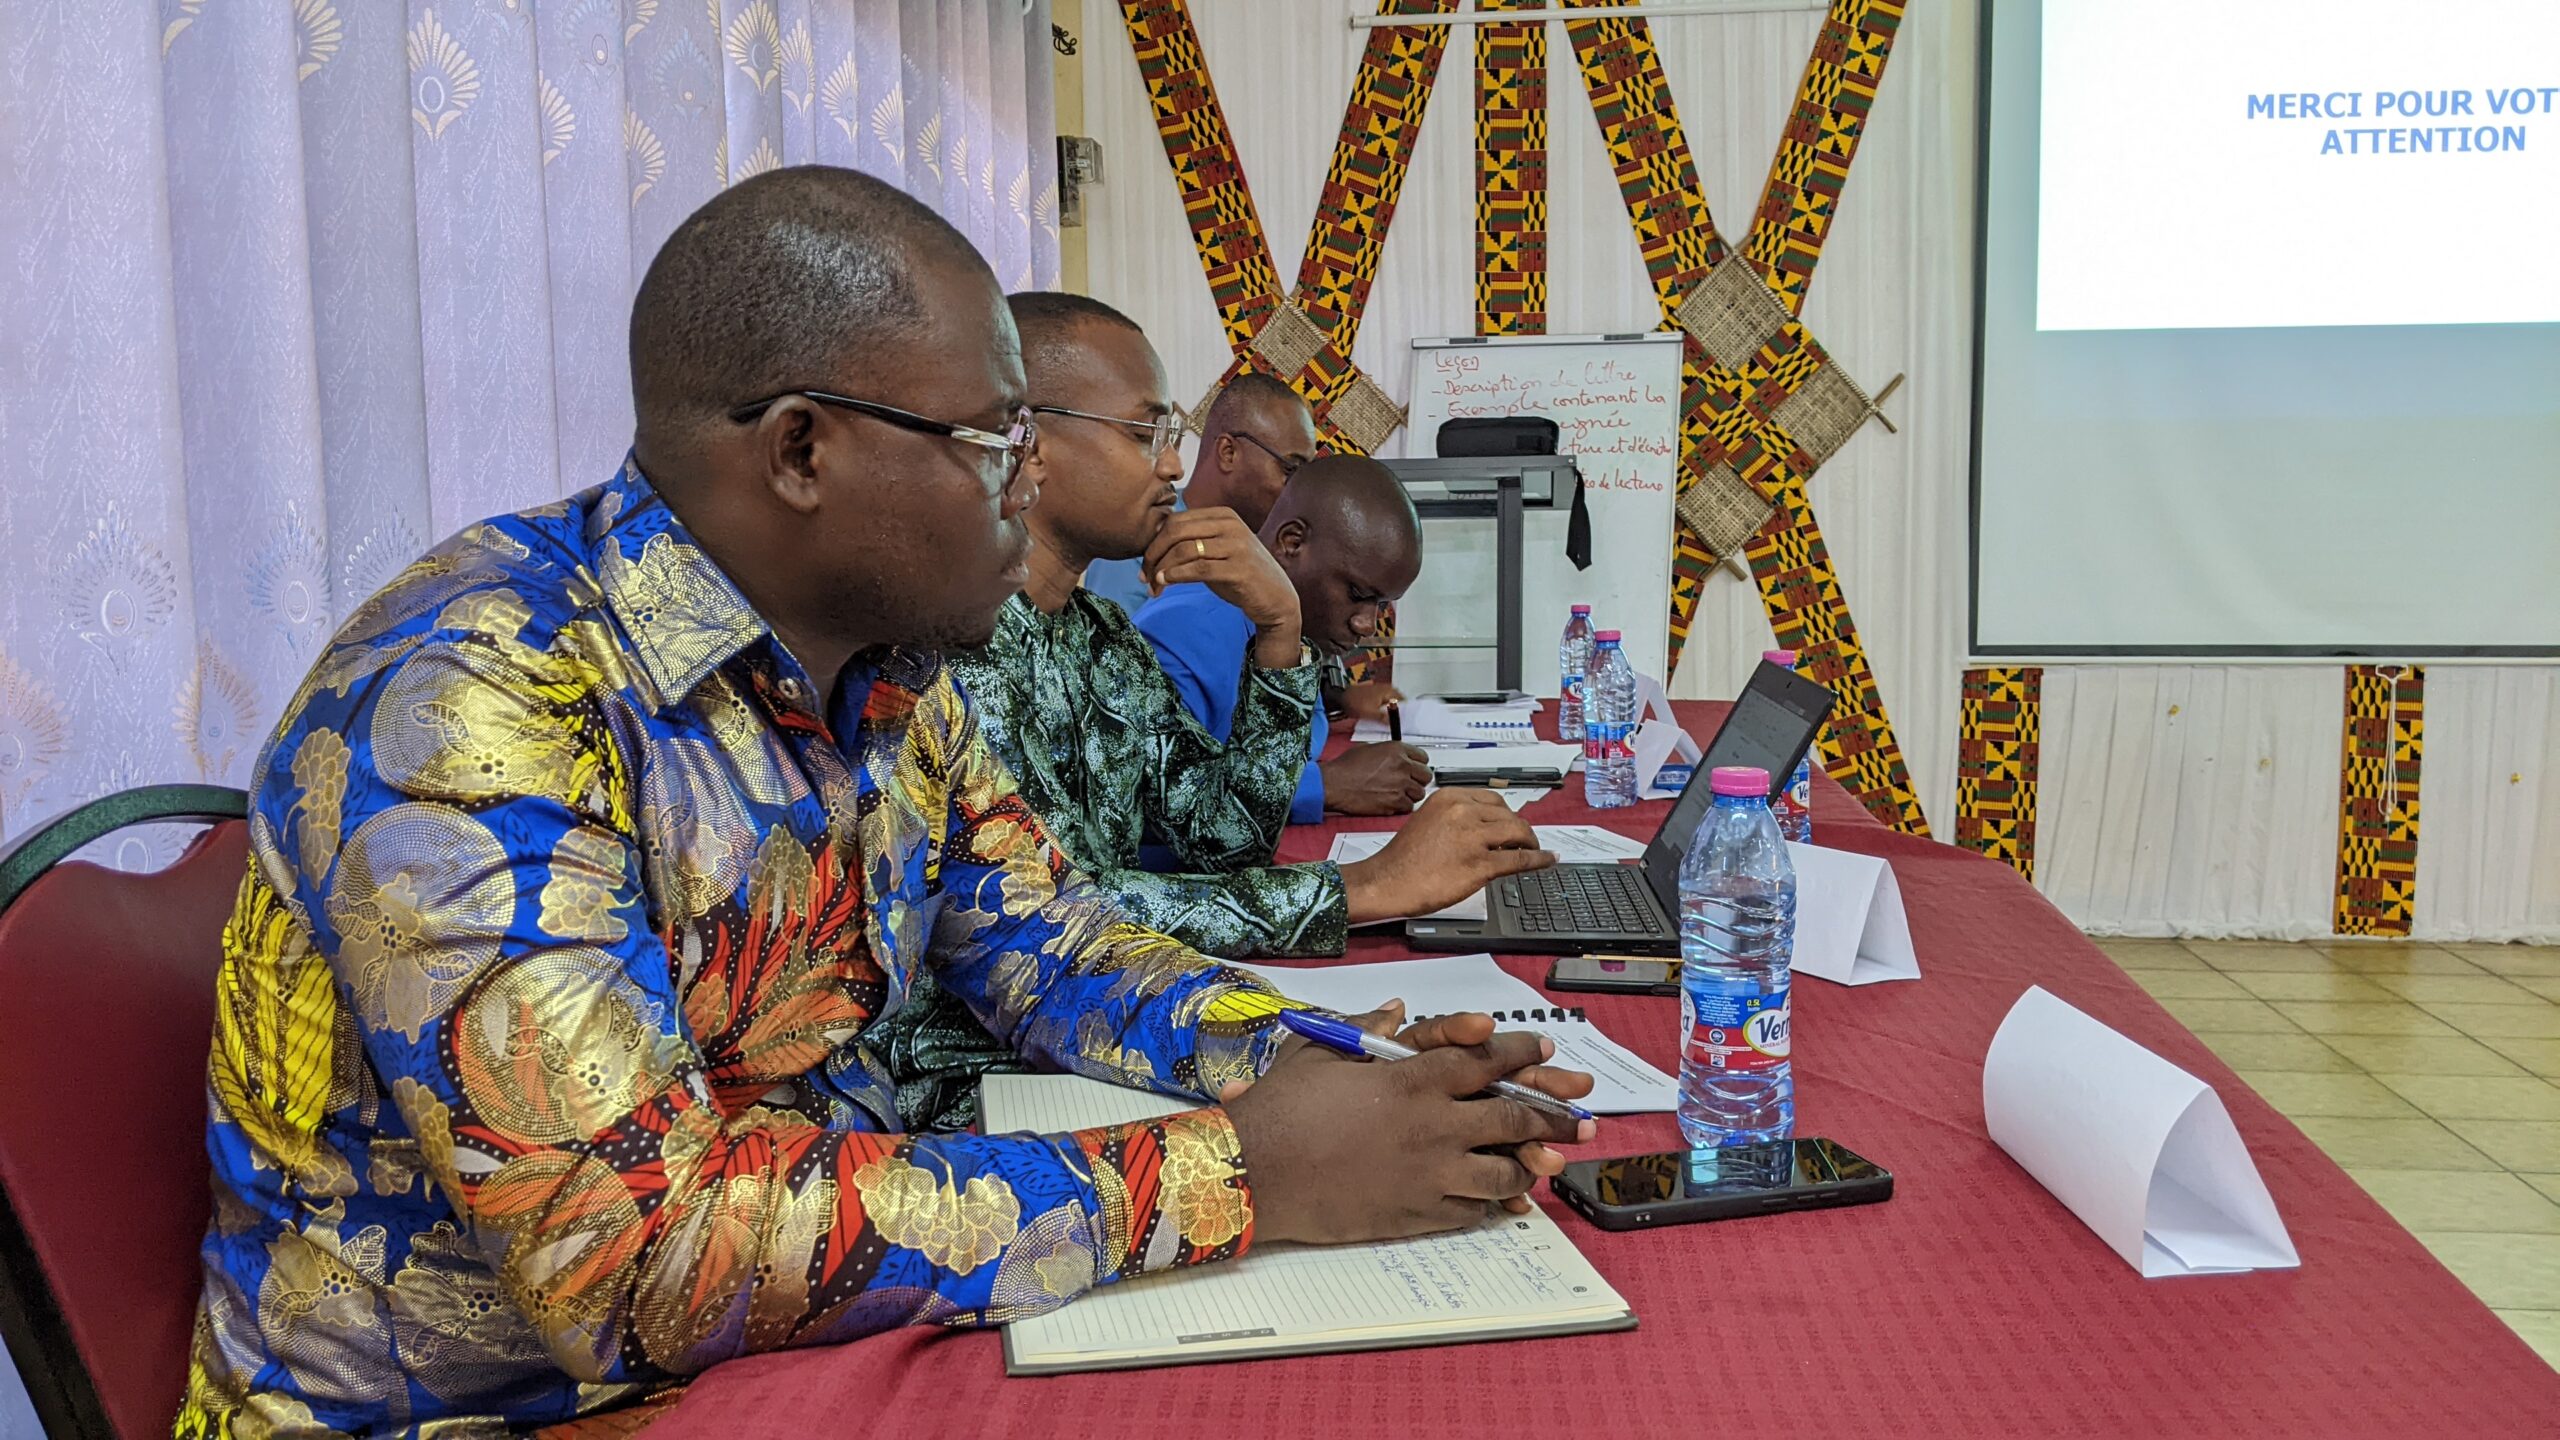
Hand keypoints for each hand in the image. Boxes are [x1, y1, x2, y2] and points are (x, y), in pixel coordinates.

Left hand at [1142, 507, 1301, 666]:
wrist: (1276, 597)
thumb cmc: (1241, 575)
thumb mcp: (1217, 551)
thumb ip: (1192, 543)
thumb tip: (1153, 545)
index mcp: (1223, 515)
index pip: (1176, 520)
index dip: (1154, 541)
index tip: (1144, 563)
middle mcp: (1230, 525)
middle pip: (1176, 532)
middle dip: (1153, 554)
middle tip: (1143, 575)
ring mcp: (1236, 546)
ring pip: (1184, 550)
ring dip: (1161, 569)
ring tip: (1153, 585)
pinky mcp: (1239, 569)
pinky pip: (1198, 568)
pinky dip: (1175, 575)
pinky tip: (1165, 583)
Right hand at [1221, 1016, 1595, 1243]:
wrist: (1256, 1172)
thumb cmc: (1283, 1107)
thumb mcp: (1324, 1052)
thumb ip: (1369, 1028)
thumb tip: (1397, 1011)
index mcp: (1413, 1080)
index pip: (1485, 1060)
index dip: (1519, 1052)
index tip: (1543, 1048)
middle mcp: (1433, 1126)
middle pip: (1512, 1118)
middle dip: (1551, 1114)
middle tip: (1576, 1116)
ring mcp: (1429, 1174)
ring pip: (1502, 1173)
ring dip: (1527, 1165)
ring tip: (1543, 1162)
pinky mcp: (1416, 1214)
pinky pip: (1471, 1210)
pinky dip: (1491, 1204)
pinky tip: (1500, 1201)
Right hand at [1320, 742, 1430, 815]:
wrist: (1334, 785)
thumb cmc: (1344, 769)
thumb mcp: (1368, 749)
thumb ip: (1388, 752)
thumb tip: (1395, 756)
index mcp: (1396, 750)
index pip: (1423, 757)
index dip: (1419, 764)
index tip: (1416, 769)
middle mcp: (1401, 766)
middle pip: (1426, 775)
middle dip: (1418, 780)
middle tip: (1410, 783)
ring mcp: (1400, 785)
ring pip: (1420, 793)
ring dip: (1411, 794)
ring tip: (1399, 794)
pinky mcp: (1395, 802)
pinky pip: (1409, 807)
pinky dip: (1402, 807)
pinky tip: (1392, 803)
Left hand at [1336, 681, 1403, 722]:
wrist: (1340, 698)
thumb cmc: (1356, 704)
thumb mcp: (1371, 714)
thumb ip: (1384, 718)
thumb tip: (1394, 724)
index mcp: (1388, 691)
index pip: (1402, 700)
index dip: (1405, 710)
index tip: (1406, 720)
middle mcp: (1386, 688)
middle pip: (1397, 700)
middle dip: (1398, 710)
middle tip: (1399, 722)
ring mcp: (1379, 689)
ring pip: (1390, 701)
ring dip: (1391, 709)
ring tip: (1392, 720)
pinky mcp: (1374, 693)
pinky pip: (1384, 700)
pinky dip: (1385, 707)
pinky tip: (1383, 716)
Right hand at [1339, 789, 1553, 925]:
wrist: (1387, 881)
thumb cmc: (1403, 858)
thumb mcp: (1429, 822)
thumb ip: (1457, 819)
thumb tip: (1487, 829)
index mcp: (1450, 797)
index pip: (1493, 800)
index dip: (1508, 814)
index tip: (1514, 822)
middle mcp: (1463, 811)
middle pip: (1509, 815)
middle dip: (1521, 829)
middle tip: (1526, 840)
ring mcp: (1473, 837)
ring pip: (1518, 833)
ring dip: (1531, 842)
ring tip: (1535, 850)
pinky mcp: (1479, 864)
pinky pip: (1519, 860)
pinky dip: (1538, 860)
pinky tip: (1546, 860)